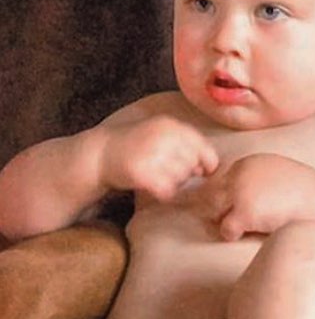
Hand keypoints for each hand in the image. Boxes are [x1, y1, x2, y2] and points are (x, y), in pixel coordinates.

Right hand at [100, 116, 218, 199]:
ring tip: (158, 176)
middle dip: (186, 173)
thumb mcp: (162, 133)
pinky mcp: (141, 172)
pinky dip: (163, 192)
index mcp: (171, 126)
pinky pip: (166, 190)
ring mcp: (152, 154)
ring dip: (174, 182)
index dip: (206, 162)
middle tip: (169, 172)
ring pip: (181, 178)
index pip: (203, 148)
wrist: (100, 153)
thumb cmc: (137, 145)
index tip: (202, 170)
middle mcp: (163, 138)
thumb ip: (186, 143)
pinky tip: (154, 187)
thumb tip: (211, 167)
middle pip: (192, 165)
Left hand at [192, 153, 314, 240]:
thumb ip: (255, 178)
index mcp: (248, 162)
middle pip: (209, 194)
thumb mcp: (278, 175)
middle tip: (238, 220)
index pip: (218, 180)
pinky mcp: (245, 212)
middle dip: (219, 209)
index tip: (241, 207)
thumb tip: (233, 196)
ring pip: (212, 211)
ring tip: (246, 226)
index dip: (225, 197)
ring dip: (225, 220)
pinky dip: (234, 235)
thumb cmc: (305, 195)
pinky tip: (251, 233)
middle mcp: (240, 173)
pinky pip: (225, 229)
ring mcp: (240, 192)